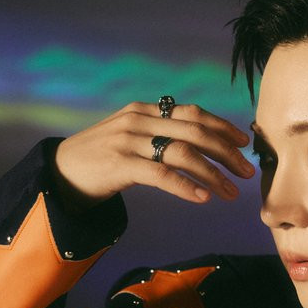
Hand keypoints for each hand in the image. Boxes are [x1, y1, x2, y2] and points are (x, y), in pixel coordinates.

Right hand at [52, 101, 254, 210]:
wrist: (60, 171)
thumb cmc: (101, 157)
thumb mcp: (130, 135)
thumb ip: (159, 133)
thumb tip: (200, 143)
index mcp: (145, 110)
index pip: (193, 113)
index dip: (222, 126)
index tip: (244, 142)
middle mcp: (139, 120)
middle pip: (195, 131)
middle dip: (227, 152)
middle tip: (247, 172)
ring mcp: (129, 141)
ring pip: (183, 153)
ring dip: (213, 173)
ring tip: (231, 192)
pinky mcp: (120, 165)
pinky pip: (161, 175)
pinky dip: (186, 186)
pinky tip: (203, 198)